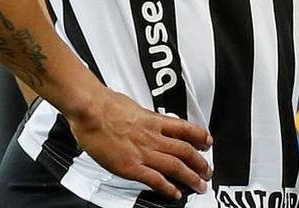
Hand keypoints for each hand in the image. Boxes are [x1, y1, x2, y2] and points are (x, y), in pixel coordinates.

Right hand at [66, 89, 212, 200]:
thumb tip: (142, 118)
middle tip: (207, 171)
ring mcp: (144, 152)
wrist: (92, 110)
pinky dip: (168, 188)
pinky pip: (155, 179)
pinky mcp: (131, 166)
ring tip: (200, 185)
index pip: (185, 128)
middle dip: (200, 163)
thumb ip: (142, 117)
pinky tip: (175, 193)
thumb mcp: (132, 106)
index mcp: (154, 120)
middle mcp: (153, 137)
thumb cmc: (106, 105)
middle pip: (185, 150)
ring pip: (176, 166)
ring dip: (191, 177)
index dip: (200, 136)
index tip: (207, 142)